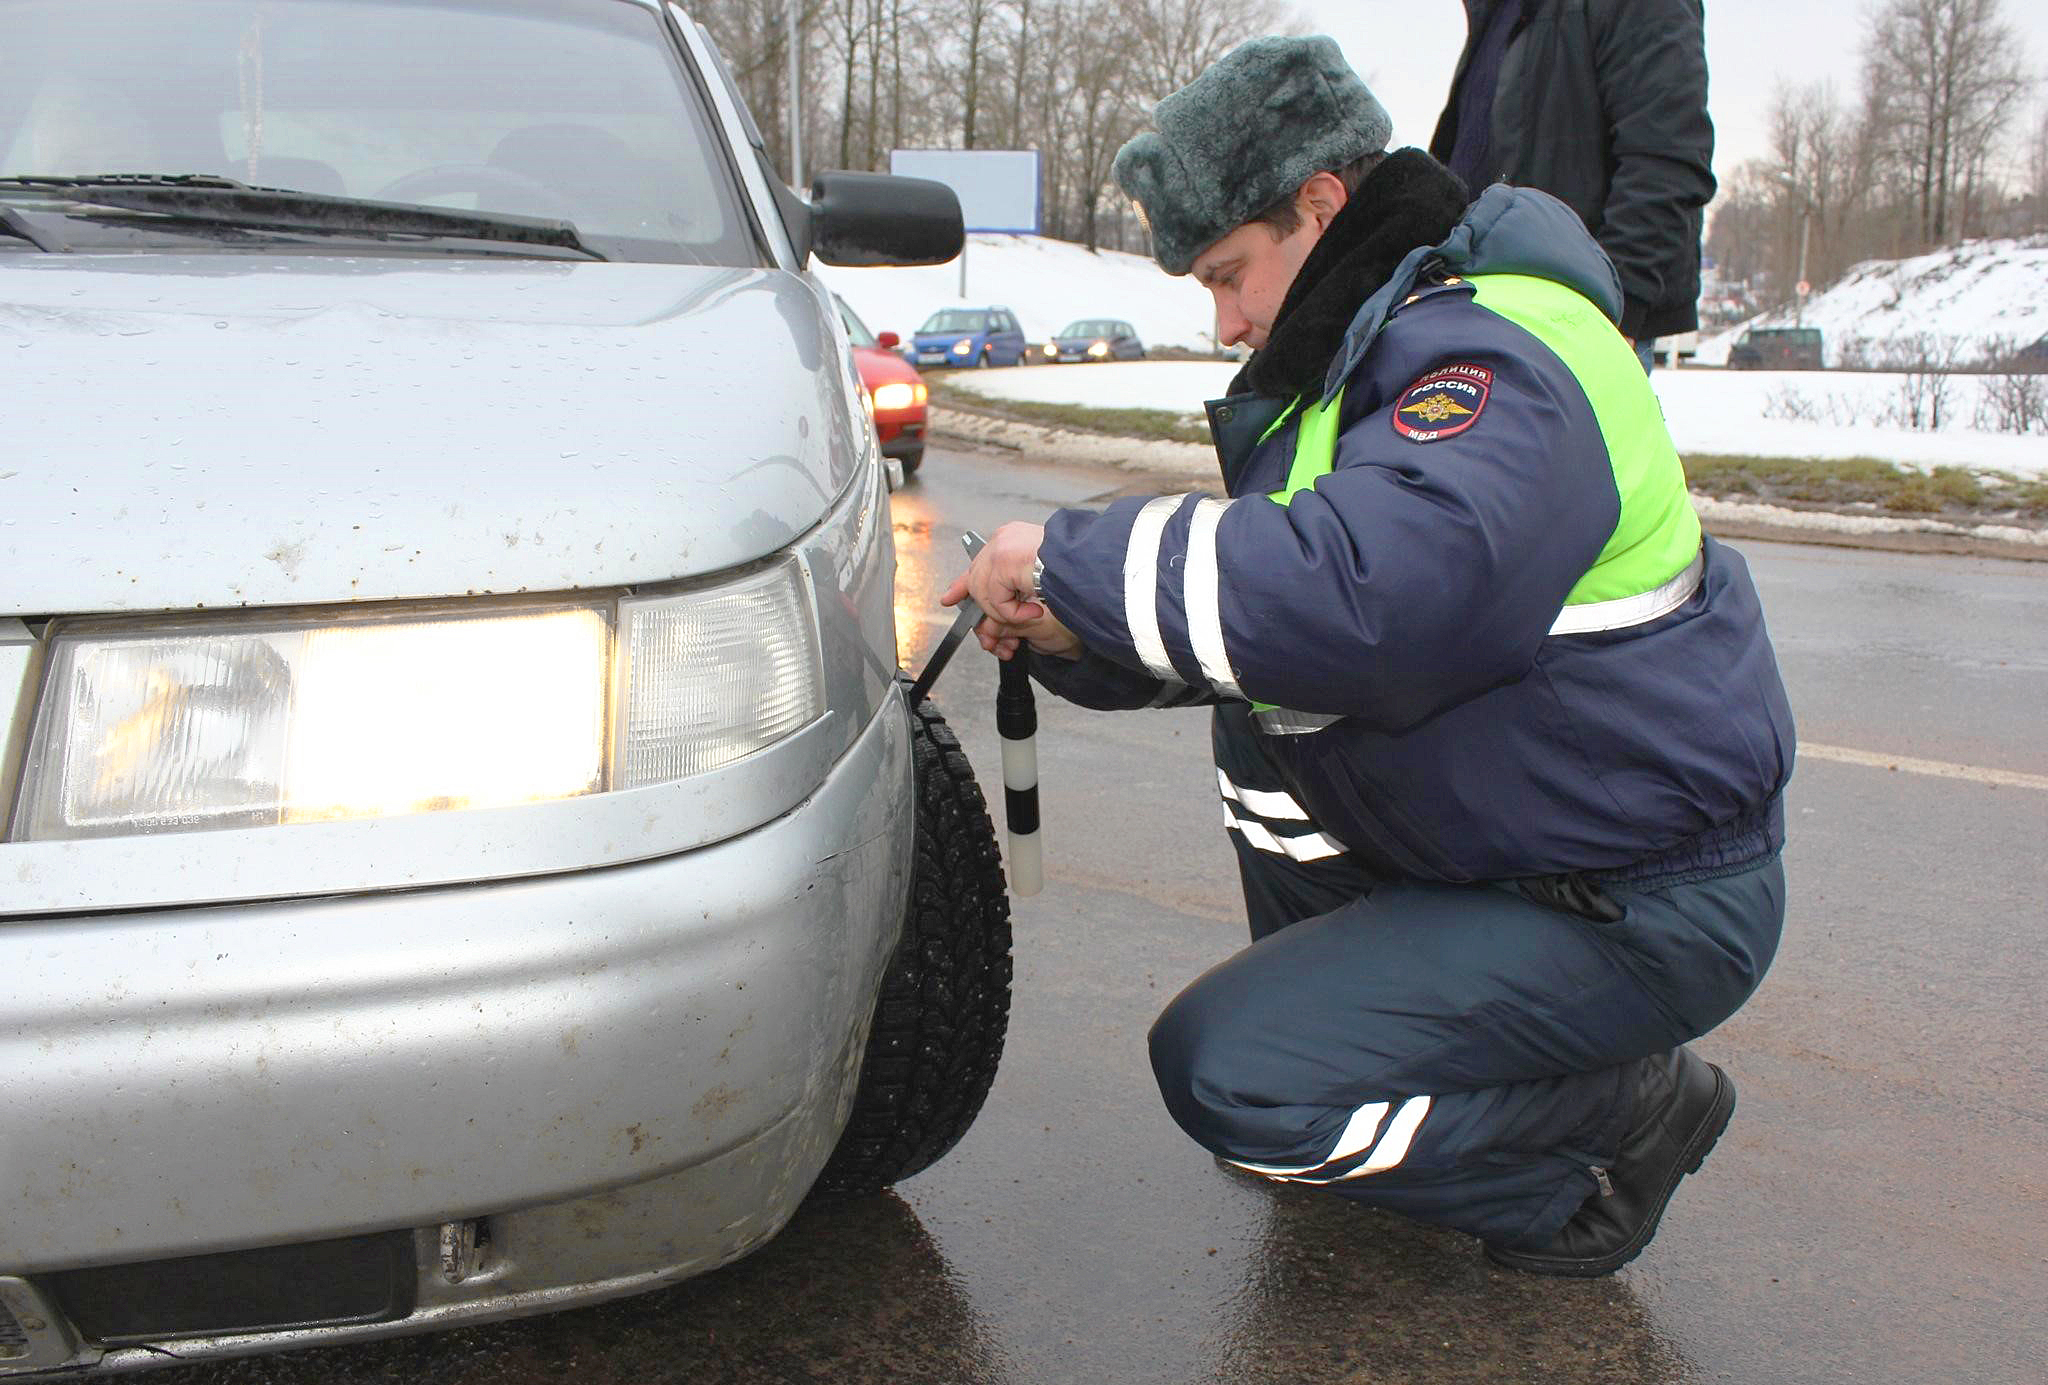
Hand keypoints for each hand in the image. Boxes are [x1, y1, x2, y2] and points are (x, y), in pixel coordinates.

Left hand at [940, 521, 1082, 660]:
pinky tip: (1034, 610)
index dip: (963, 583)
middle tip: (989, 633)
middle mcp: (1004, 539)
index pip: (979, 561)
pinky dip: (1014, 614)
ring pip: (985, 594)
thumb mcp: (1036, 584)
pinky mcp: (1001, 563)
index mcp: (1013, 539)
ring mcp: (1001, 549)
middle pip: (976, 579)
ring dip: (1008, 614)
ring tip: (1032, 614)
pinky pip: (996, 600)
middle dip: (982, 609)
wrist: (1088, 565)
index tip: (949, 597)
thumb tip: (989, 614)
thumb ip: (1011, 591)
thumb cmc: (1075, 574)